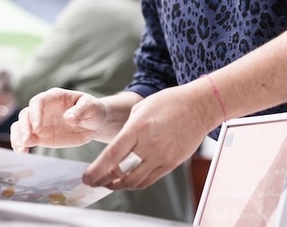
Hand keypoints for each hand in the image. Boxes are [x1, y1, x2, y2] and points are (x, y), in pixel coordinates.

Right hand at [9, 88, 105, 152]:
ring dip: (18, 136)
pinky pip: (26, 139)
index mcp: (54, 97)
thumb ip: (81, 111)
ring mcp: (40, 122)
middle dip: (24, 127)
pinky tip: (23, 153)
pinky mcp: (40, 136)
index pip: (38, 101)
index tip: (37, 127)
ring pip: (21, 126)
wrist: (94, 124)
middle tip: (27, 140)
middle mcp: (43, 109)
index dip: (35, 113)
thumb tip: (68, 118)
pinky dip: (21, 145)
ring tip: (22, 149)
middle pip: (26, 114)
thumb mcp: (91, 108)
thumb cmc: (93, 111)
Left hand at [82, 81, 215, 189]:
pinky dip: (136, 183)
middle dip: (104, 181)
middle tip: (94, 182)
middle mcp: (149, 145)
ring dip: (120, 185)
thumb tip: (120, 144)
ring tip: (110, 183)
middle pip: (122, 173)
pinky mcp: (171, 163)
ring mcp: (162, 157)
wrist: (199, 106)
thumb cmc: (169, 102)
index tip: (87, 177)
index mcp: (138, 128)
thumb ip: (128, 127)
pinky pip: (150, 180)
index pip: (112, 155)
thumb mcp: (141, 107)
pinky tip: (128, 180)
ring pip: (135, 181)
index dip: (97, 170)